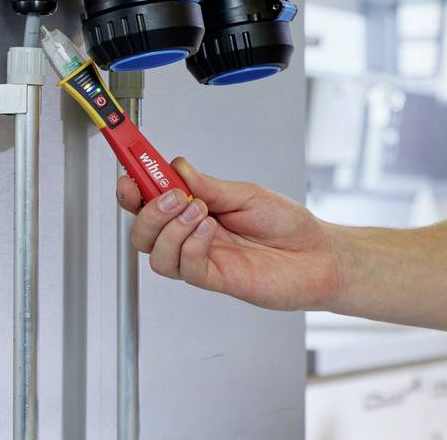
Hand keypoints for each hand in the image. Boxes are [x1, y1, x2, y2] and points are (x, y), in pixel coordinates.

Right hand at [116, 158, 342, 311]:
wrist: (318, 255)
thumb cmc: (287, 225)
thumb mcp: (246, 194)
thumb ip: (208, 185)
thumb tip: (176, 167)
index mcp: (196, 210)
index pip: (151, 202)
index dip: (134, 189)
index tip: (129, 174)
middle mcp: (193, 237)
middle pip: (142, 233)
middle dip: (147, 210)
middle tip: (171, 194)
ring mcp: (202, 259)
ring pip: (156, 254)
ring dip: (170, 228)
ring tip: (199, 209)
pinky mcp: (216, 279)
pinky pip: (186, 267)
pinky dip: (191, 244)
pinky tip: (210, 230)